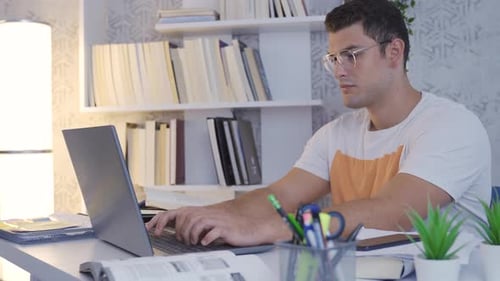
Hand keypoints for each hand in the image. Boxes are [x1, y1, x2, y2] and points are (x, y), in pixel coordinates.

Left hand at [145, 204, 289, 246]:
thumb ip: (192, 223)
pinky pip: (211, 232)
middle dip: (179, 231)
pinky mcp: (224, 228)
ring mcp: (215, 220)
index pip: (175, 212)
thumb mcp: (207, 223)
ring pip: (194, 224)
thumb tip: (172, 229)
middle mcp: (205, 214)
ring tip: (194, 242)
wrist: (250, 226)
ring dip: (190, 235)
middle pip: (183, 218)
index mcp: (199, 212)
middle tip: (184, 240)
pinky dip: (205, 238)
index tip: (151, 229)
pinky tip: (205, 242)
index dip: (161, 220)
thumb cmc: (228, 225)